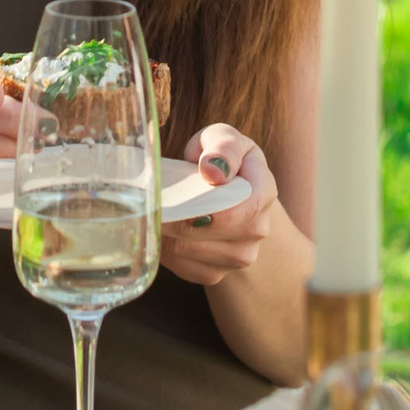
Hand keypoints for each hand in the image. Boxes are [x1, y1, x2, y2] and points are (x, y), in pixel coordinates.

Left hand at [162, 125, 276, 285]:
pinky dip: (166, 252)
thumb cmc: (219, 157)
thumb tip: (213, 171)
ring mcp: (240, 255)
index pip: (246, 206)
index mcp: (264, 190)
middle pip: (214, 232)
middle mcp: (258, 228)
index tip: (180, 202)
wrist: (224, 190)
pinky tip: (155, 231)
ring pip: (194, 252)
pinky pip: (186, 268)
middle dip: (177, 221)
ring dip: (166, 236)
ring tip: (146, 216)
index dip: (213, 208)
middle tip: (146, 208)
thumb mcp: (222, 138)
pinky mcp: (217, 272)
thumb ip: (223, 148)